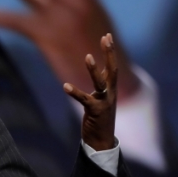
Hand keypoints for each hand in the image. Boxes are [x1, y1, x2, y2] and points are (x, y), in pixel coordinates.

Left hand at [64, 34, 117, 150]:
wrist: (101, 141)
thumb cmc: (99, 117)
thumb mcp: (100, 97)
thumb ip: (99, 83)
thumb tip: (95, 68)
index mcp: (110, 89)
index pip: (112, 66)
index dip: (110, 51)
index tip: (107, 35)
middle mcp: (110, 94)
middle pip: (112, 70)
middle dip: (109, 53)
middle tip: (106, 38)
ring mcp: (104, 103)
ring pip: (100, 84)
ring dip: (94, 70)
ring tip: (88, 56)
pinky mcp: (96, 112)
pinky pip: (85, 100)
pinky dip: (75, 92)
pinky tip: (65, 86)